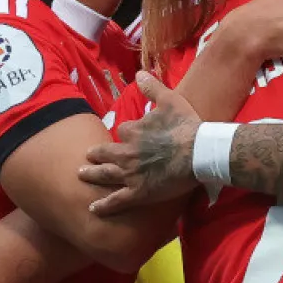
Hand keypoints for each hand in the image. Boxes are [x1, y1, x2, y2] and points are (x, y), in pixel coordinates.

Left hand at [80, 74, 202, 215]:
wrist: (200, 152)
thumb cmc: (187, 126)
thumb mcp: (170, 100)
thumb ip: (152, 87)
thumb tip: (139, 73)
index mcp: (133, 131)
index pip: (122, 131)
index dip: (126, 134)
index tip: (128, 136)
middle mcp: (126, 152)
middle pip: (105, 153)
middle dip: (96, 154)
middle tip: (88, 157)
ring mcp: (130, 174)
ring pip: (105, 174)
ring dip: (92, 174)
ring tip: (82, 174)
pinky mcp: (138, 192)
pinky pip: (117, 200)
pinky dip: (104, 205)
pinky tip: (93, 208)